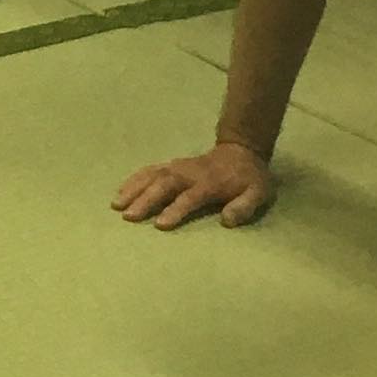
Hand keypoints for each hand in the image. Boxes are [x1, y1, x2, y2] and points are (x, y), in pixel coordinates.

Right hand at [112, 140, 277, 231]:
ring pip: (153, 175)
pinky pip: (149, 170)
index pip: (190, 197)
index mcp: (211, 182)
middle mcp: (190, 173)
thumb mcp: (258, 193)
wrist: (241, 151)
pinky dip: (133, 180)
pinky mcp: (171, 166)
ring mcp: (178, 167)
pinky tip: (120, 192)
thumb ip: (244, 206)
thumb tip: (227, 221)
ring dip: (134, 189)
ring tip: (117, 205)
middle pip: (165, 184)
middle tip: (129, 216)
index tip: (160, 225)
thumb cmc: (248, 179)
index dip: (176, 210)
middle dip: (146, 199)